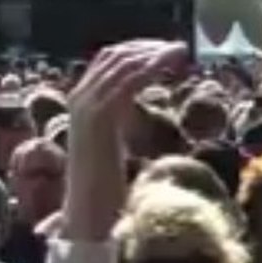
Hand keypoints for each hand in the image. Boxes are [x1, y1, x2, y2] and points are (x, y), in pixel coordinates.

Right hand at [63, 40, 186, 241]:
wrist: (90, 215)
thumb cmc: (107, 191)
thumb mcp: (116, 148)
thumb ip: (123, 127)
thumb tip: (145, 121)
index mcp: (85, 104)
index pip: (109, 63)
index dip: (139, 52)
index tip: (168, 52)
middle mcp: (81, 99)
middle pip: (114, 57)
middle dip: (148, 48)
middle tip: (179, 48)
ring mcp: (87, 107)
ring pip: (121, 65)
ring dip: (152, 54)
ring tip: (180, 52)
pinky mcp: (99, 118)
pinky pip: (126, 82)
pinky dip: (148, 69)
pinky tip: (168, 66)